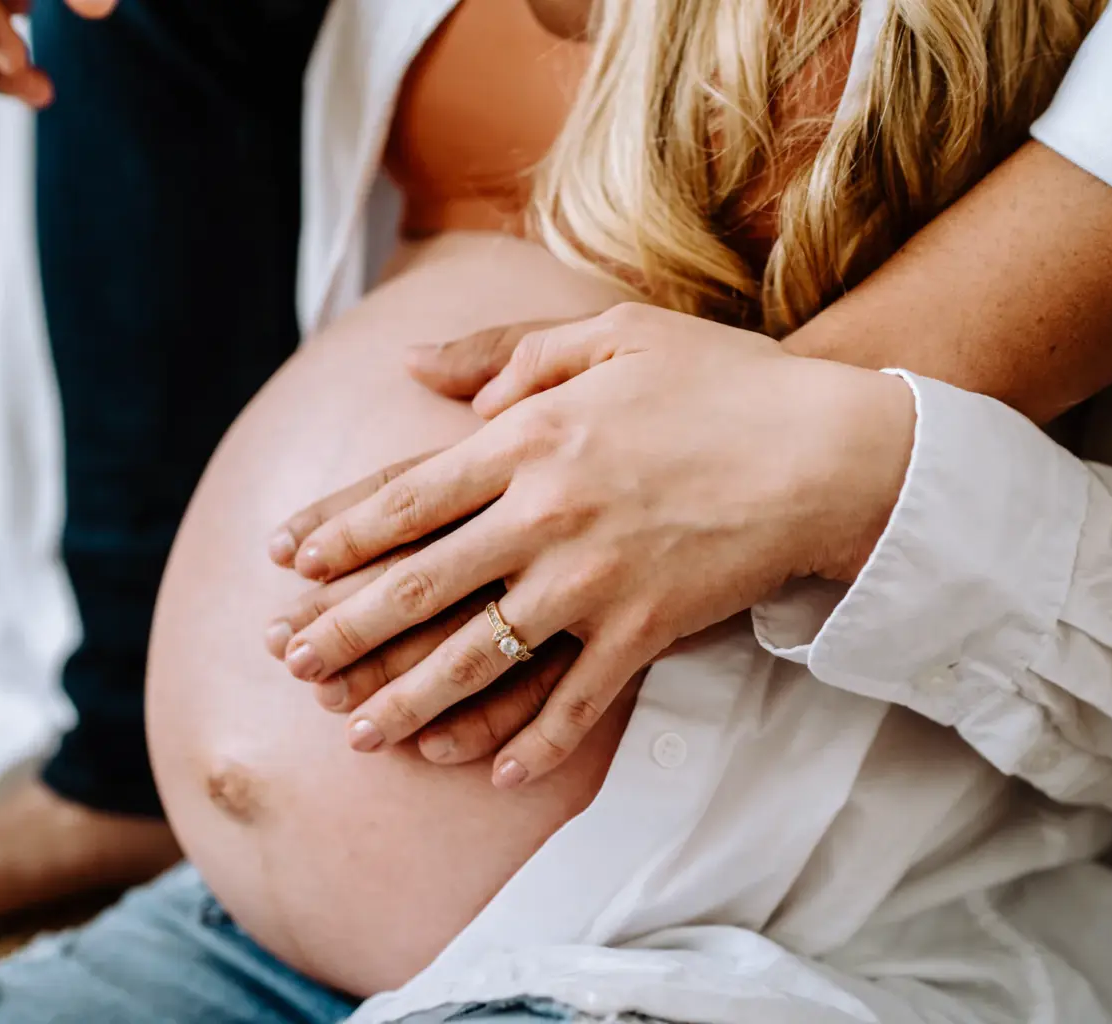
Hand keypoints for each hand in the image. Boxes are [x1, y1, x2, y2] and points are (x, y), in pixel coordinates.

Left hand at [278, 303, 916, 786]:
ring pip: (478, 655)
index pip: (407, 494)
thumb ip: (508, 350)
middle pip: (420, 584)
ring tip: (357, 735)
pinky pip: (575, 700)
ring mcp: (592, 580)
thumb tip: (421, 369)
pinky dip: (535, 742)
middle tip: (288, 661)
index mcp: (528, 436)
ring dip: (410, 700)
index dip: (339, 531)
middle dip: (344, 628)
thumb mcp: (609, 334)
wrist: (825, 449)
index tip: (286, 561)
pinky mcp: (645, 630)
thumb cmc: (719, 381)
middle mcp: (544, 514)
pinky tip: (495, 775)